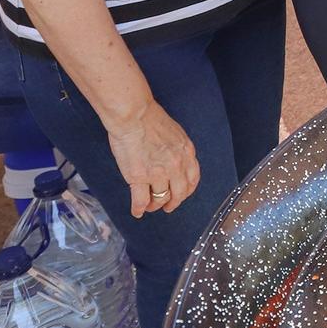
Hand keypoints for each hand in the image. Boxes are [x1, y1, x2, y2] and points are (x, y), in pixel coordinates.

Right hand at [106, 103, 200, 217]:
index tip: (181, 194)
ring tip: (150, 207)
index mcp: (186, 153)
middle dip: (173, 203)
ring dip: (154, 205)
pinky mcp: (139, 178)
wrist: (134, 116)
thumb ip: (178, 149)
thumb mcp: (175, 133)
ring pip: (159, 198)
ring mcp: (158, 174)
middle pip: (179, 193)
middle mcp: (176, 166)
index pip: (192, 179)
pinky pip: (140, 201)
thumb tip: (175, 158)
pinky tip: (137, 212)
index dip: (186, 191)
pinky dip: (138, 209)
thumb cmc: (150, 118)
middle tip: (167, 206)